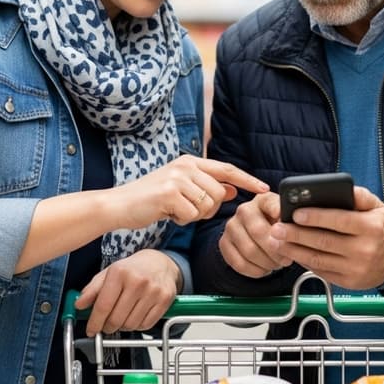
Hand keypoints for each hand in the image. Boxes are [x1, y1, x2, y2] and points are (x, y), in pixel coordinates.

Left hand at [75, 249, 179, 334]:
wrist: (159, 263)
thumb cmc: (132, 269)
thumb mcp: (109, 273)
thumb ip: (92, 289)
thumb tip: (79, 305)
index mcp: (120, 272)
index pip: (103, 305)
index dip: (94, 322)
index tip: (91, 330)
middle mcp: (138, 281)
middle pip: (116, 319)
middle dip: (107, 327)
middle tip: (106, 325)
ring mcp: (153, 291)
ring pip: (131, 324)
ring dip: (122, 327)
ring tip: (122, 318)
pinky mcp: (165, 300)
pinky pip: (146, 325)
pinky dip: (137, 326)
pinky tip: (135, 316)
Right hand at [112, 156, 268, 228]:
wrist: (119, 205)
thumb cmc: (150, 200)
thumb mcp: (181, 189)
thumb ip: (206, 187)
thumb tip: (231, 190)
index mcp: (189, 161)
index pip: (226, 169)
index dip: (247, 179)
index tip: (263, 188)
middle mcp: (185, 166)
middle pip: (218, 194)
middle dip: (207, 209)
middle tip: (186, 210)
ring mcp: (177, 178)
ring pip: (207, 206)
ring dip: (193, 215)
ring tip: (173, 210)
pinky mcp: (169, 194)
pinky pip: (192, 215)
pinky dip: (182, 221)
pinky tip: (167, 214)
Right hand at [219, 192, 292, 277]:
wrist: (259, 235)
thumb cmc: (277, 227)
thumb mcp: (287, 219)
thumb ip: (292, 222)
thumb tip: (297, 229)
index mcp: (263, 199)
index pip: (270, 203)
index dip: (278, 211)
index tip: (285, 221)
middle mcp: (244, 210)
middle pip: (258, 231)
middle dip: (276, 250)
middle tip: (287, 259)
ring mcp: (231, 226)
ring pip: (249, 251)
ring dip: (267, 262)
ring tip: (277, 264)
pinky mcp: (224, 243)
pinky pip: (240, 263)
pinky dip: (256, 270)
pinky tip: (265, 268)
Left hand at [269, 187, 383, 289]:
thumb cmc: (381, 229)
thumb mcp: (378, 207)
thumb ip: (359, 195)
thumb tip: (339, 188)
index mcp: (370, 227)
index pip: (338, 220)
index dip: (315, 217)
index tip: (295, 213)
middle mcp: (363, 249)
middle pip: (323, 241)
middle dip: (296, 234)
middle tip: (277, 228)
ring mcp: (355, 268)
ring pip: (318, 259)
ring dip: (294, 250)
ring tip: (277, 242)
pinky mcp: (348, 282)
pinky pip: (321, 271)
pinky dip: (304, 262)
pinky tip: (293, 253)